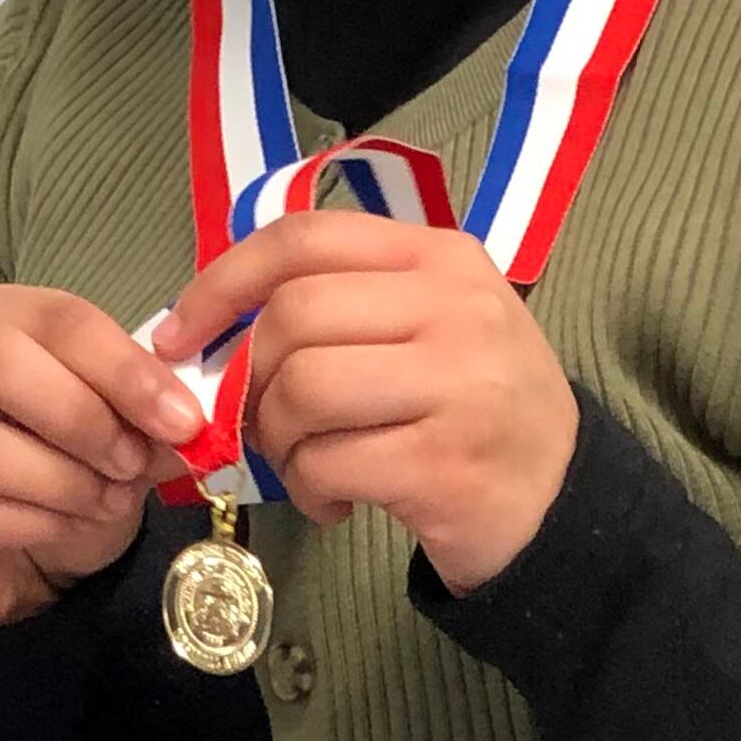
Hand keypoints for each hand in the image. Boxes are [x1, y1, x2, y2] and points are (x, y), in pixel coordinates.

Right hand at [0, 280, 204, 628]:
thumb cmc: (48, 469)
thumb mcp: (106, 434)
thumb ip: (141, 420)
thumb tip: (189, 427)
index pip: (54, 317)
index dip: (123, 366)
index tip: (181, 419)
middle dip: (79, 413)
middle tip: (132, 461)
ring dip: (58, 479)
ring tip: (109, 503)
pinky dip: (32, 523)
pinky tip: (70, 528)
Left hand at [158, 213, 576, 596]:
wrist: (562, 499)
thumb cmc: (474, 406)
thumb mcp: (432, 323)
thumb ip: (345, 303)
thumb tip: (214, 325)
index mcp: (441, 257)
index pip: (305, 239)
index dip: (223, 282)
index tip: (179, 333)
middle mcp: (455, 308)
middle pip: (293, 319)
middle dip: (254, 381)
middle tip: (267, 424)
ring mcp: (457, 385)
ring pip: (303, 392)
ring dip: (279, 441)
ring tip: (307, 466)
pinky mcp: (444, 464)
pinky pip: (328, 463)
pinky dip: (310, 490)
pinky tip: (336, 501)